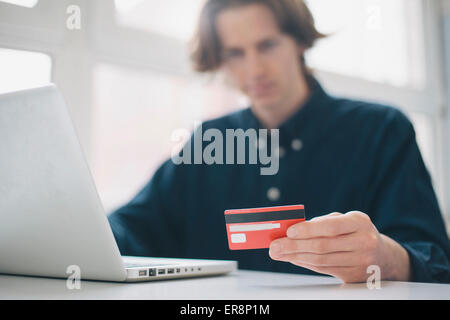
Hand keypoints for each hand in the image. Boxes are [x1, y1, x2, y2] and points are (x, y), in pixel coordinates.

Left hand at [269, 211, 410, 282]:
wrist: (383, 256)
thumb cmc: (356, 232)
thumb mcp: (345, 220)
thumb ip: (321, 223)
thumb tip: (291, 230)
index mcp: (359, 223)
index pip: (331, 227)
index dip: (308, 229)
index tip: (289, 231)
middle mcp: (363, 242)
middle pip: (323, 247)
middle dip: (294, 246)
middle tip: (275, 246)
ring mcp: (361, 262)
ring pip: (321, 261)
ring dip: (295, 257)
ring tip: (278, 253)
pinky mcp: (353, 277)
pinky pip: (323, 270)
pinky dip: (305, 264)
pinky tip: (293, 258)